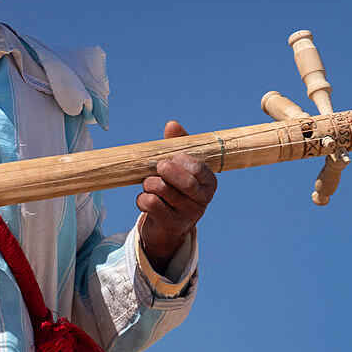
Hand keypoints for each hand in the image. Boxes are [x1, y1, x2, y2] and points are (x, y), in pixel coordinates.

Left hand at [136, 120, 216, 273]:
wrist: (167, 227)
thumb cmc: (174, 188)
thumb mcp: (179, 166)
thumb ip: (178, 144)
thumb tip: (172, 124)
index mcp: (209, 182)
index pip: (199, 168)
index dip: (183, 160)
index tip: (174, 157)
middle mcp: (203, 200)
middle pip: (184, 181)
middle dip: (166, 170)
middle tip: (159, 167)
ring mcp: (189, 215)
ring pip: (163, 190)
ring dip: (150, 183)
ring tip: (149, 184)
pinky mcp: (171, 225)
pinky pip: (151, 204)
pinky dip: (142, 198)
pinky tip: (144, 199)